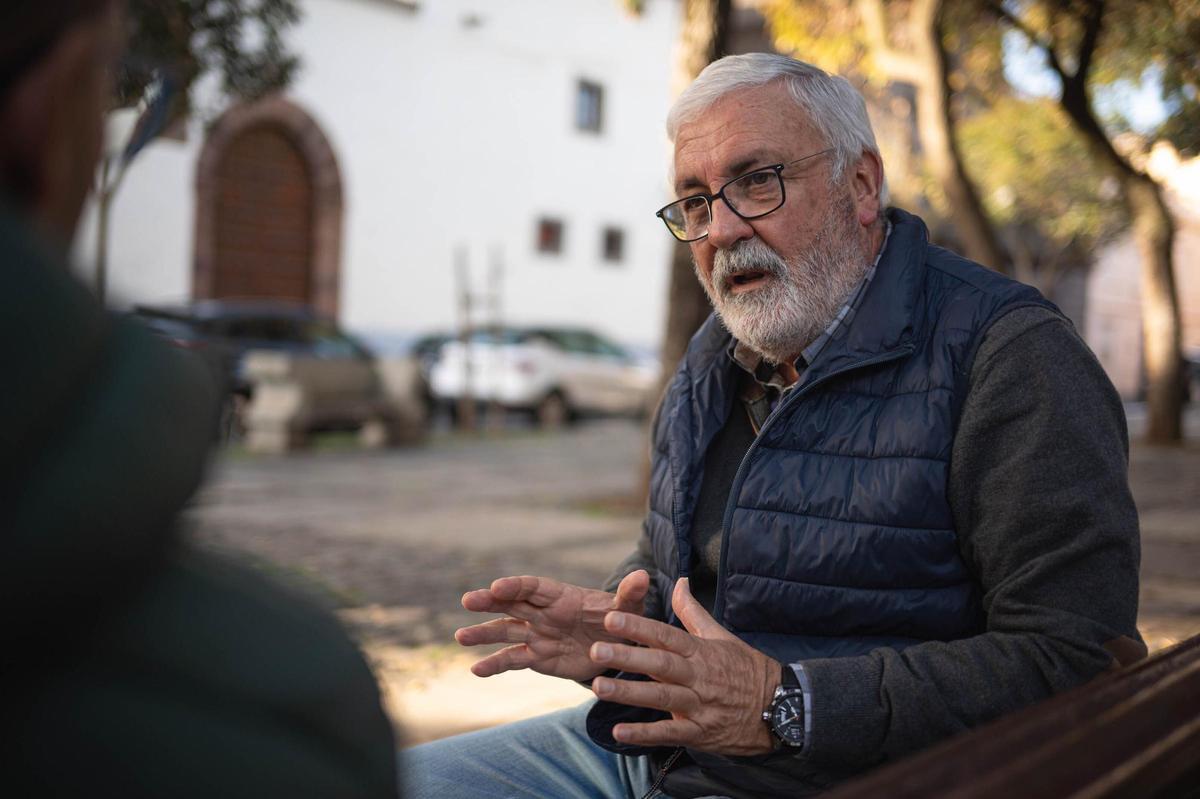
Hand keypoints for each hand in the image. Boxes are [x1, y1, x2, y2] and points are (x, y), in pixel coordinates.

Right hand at [455, 570, 649, 681]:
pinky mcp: (537, 657)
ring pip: (506, 632)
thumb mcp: (629, 607)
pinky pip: (513, 660)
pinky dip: (494, 665)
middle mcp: (543, 612)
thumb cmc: (620, 619)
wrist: (616, 645)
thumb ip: (631, 594)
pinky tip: (476, 670)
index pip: (534, 587)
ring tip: (461, 636)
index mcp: (561, 596)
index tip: (497, 587)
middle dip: (490, 602)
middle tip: (468, 601)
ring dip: (484, 634)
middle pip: (512, 604)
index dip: (516, 586)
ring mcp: (537, 634)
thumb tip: (643, 576)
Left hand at [587, 577, 780, 755]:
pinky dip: (645, 735)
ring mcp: (699, 706)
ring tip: (598, 687)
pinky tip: (619, 733)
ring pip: (661, 697)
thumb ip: (693, 612)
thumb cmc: (746, 669)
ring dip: (629, 693)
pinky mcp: (700, 733)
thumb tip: (679, 581)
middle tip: (596, 650)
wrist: (781, 708)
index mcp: (701, 652)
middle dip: (627, 656)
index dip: (638, 627)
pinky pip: (670, 734)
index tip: (610, 618)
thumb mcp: (721, 636)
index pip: (666, 635)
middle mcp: (698, 677)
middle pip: (659, 664)